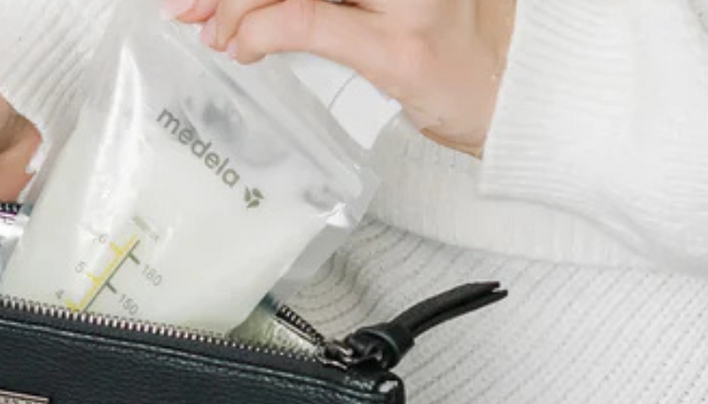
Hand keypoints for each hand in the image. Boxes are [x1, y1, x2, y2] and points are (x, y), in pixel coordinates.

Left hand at [162, 0, 515, 157]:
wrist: (522, 90)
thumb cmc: (454, 41)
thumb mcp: (389, 0)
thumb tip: (251, 3)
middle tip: (185, 3)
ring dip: (236, 4)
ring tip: (209, 26)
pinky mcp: (399, 46)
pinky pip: (309, 22)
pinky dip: (261, 31)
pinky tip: (240, 47)